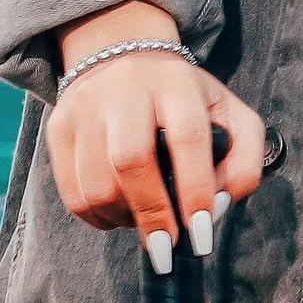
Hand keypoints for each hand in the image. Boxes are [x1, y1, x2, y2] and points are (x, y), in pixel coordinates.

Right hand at [46, 2, 268, 264]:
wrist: (122, 55)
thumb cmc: (186, 100)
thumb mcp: (230, 116)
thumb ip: (243, 161)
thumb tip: (217, 207)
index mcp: (176, 83)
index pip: (187, 138)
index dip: (195, 191)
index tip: (201, 235)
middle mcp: (125, 88)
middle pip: (130, 161)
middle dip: (152, 214)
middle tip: (167, 248)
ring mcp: (85, 107)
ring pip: (96, 183)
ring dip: (124, 218)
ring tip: (144, 220)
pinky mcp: (59, 127)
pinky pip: (72, 192)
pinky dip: (98, 217)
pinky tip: (119, 213)